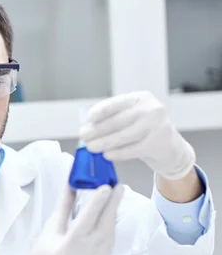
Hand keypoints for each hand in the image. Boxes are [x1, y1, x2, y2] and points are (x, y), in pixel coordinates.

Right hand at [12, 184, 123, 254]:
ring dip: (112, 215)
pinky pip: (109, 243)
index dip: (97, 203)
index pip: (85, 222)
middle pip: (104, 226)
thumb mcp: (49, 230)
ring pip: (110, 234)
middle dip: (113, 204)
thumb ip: (64, 207)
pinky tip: (109, 216)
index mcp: (68, 249)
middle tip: (118, 185)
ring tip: (115, 196)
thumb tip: (71, 184)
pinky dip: (109, 228)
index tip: (106, 187)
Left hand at [80, 91, 194, 179]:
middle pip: (118, 121)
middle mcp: (151, 109)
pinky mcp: (159, 143)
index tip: (88, 119)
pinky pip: (133, 149)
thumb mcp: (132, 119)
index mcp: (141, 99)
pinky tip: (107, 155)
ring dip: (104, 143)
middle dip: (98, 130)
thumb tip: (88, 127)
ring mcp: (157, 125)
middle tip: (84, 137)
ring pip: (124, 136)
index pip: (117, 103)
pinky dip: (117, 153)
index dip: (101, 111)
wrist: (170, 148)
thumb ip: (113, 120)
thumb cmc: (145, 132)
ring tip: (92, 148)